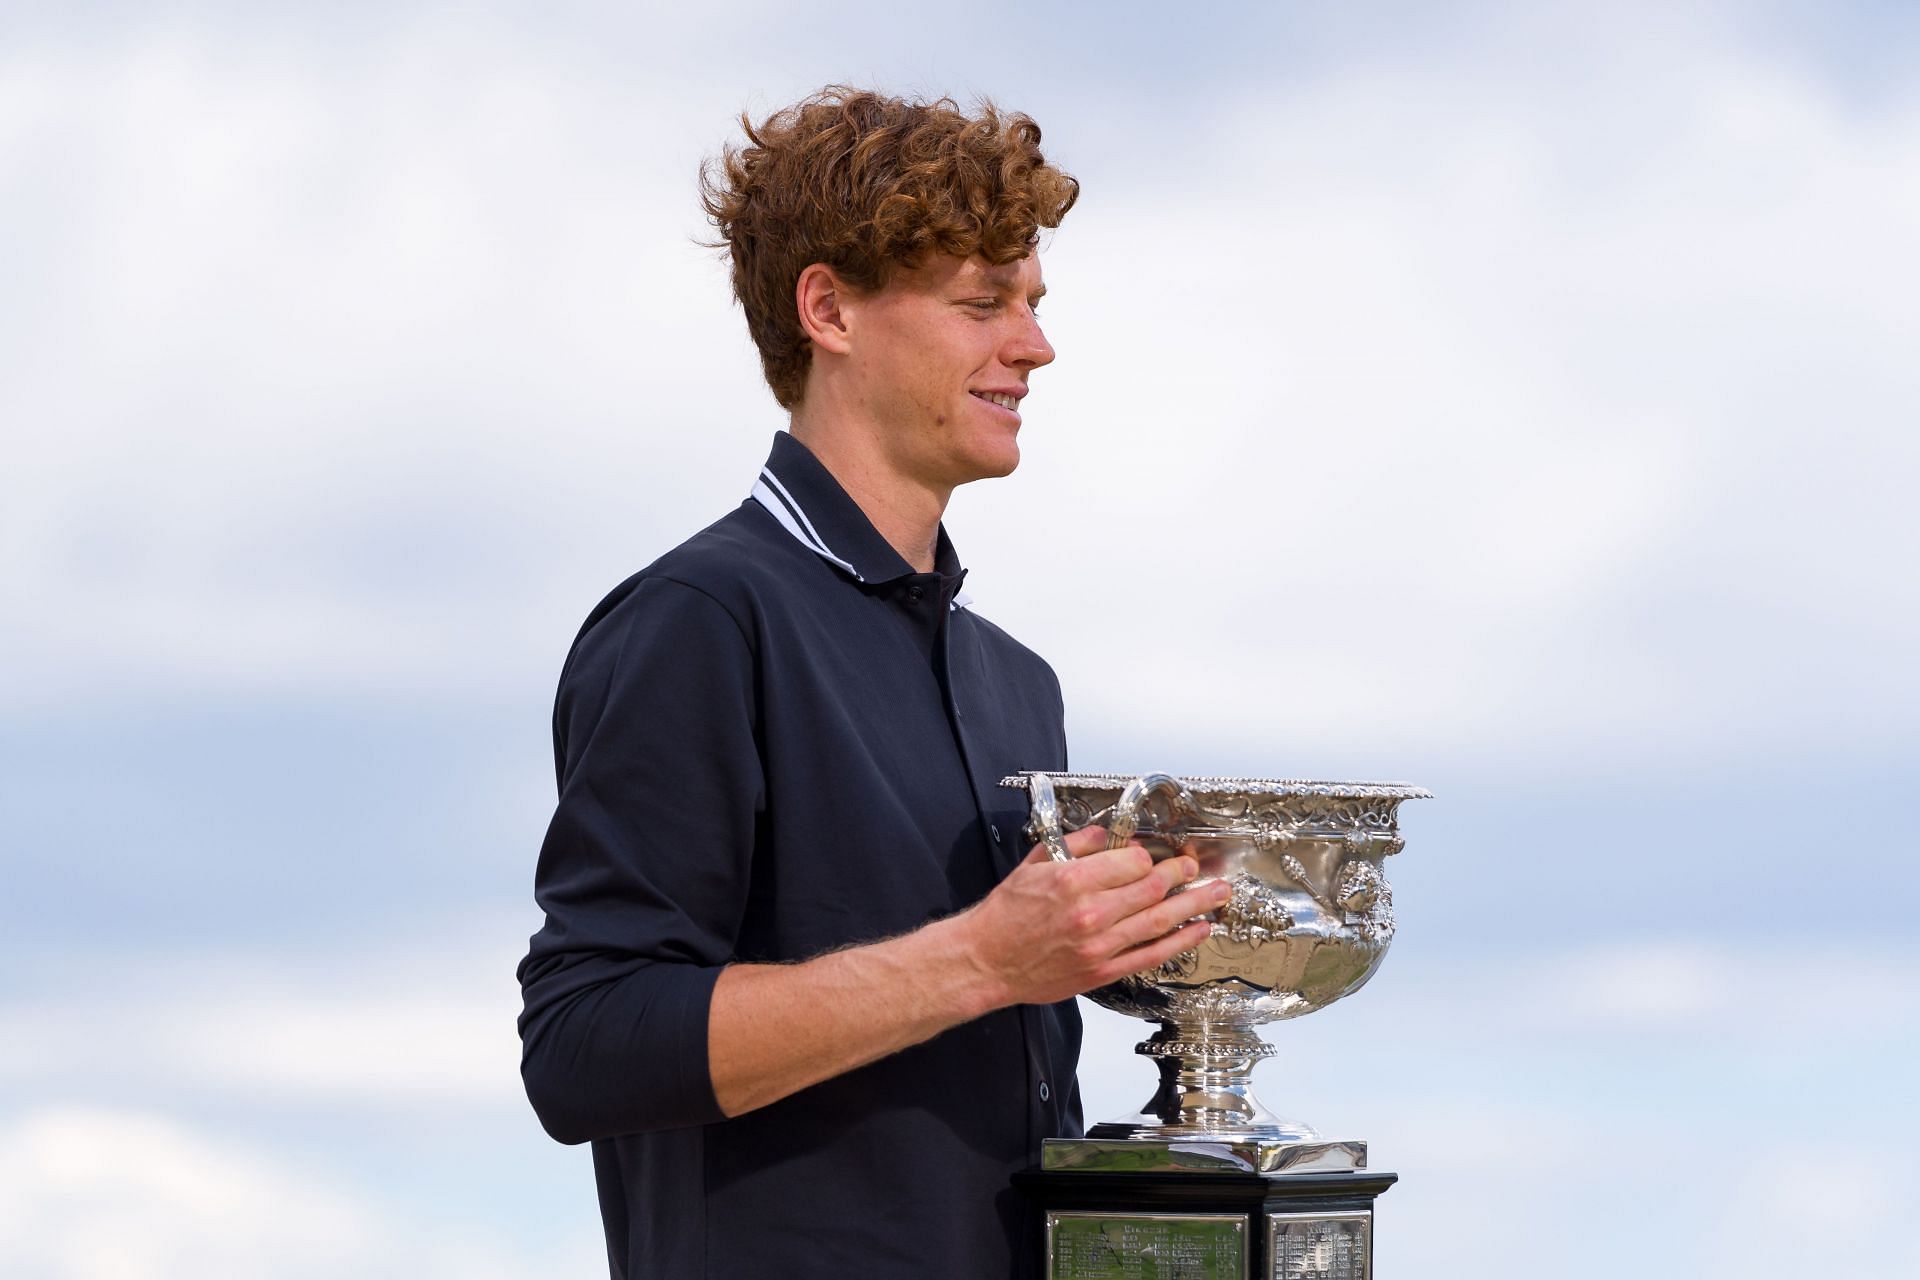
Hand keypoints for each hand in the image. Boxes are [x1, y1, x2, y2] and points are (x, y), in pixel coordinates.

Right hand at [954, 824, 1229, 1007]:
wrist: (987, 961)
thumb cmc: (1006, 915)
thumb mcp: (1033, 866)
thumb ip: (1074, 846)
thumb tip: (1107, 836)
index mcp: (1073, 881)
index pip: (1130, 862)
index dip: (1148, 856)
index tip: (1153, 855)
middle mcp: (1091, 913)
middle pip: (1153, 888)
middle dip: (1182, 874)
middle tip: (1196, 868)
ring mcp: (1100, 945)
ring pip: (1160, 920)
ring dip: (1194, 905)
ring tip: (1218, 894)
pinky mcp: (1103, 971)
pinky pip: (1151, 954)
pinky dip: (1180, 941)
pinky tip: (1198, 930)